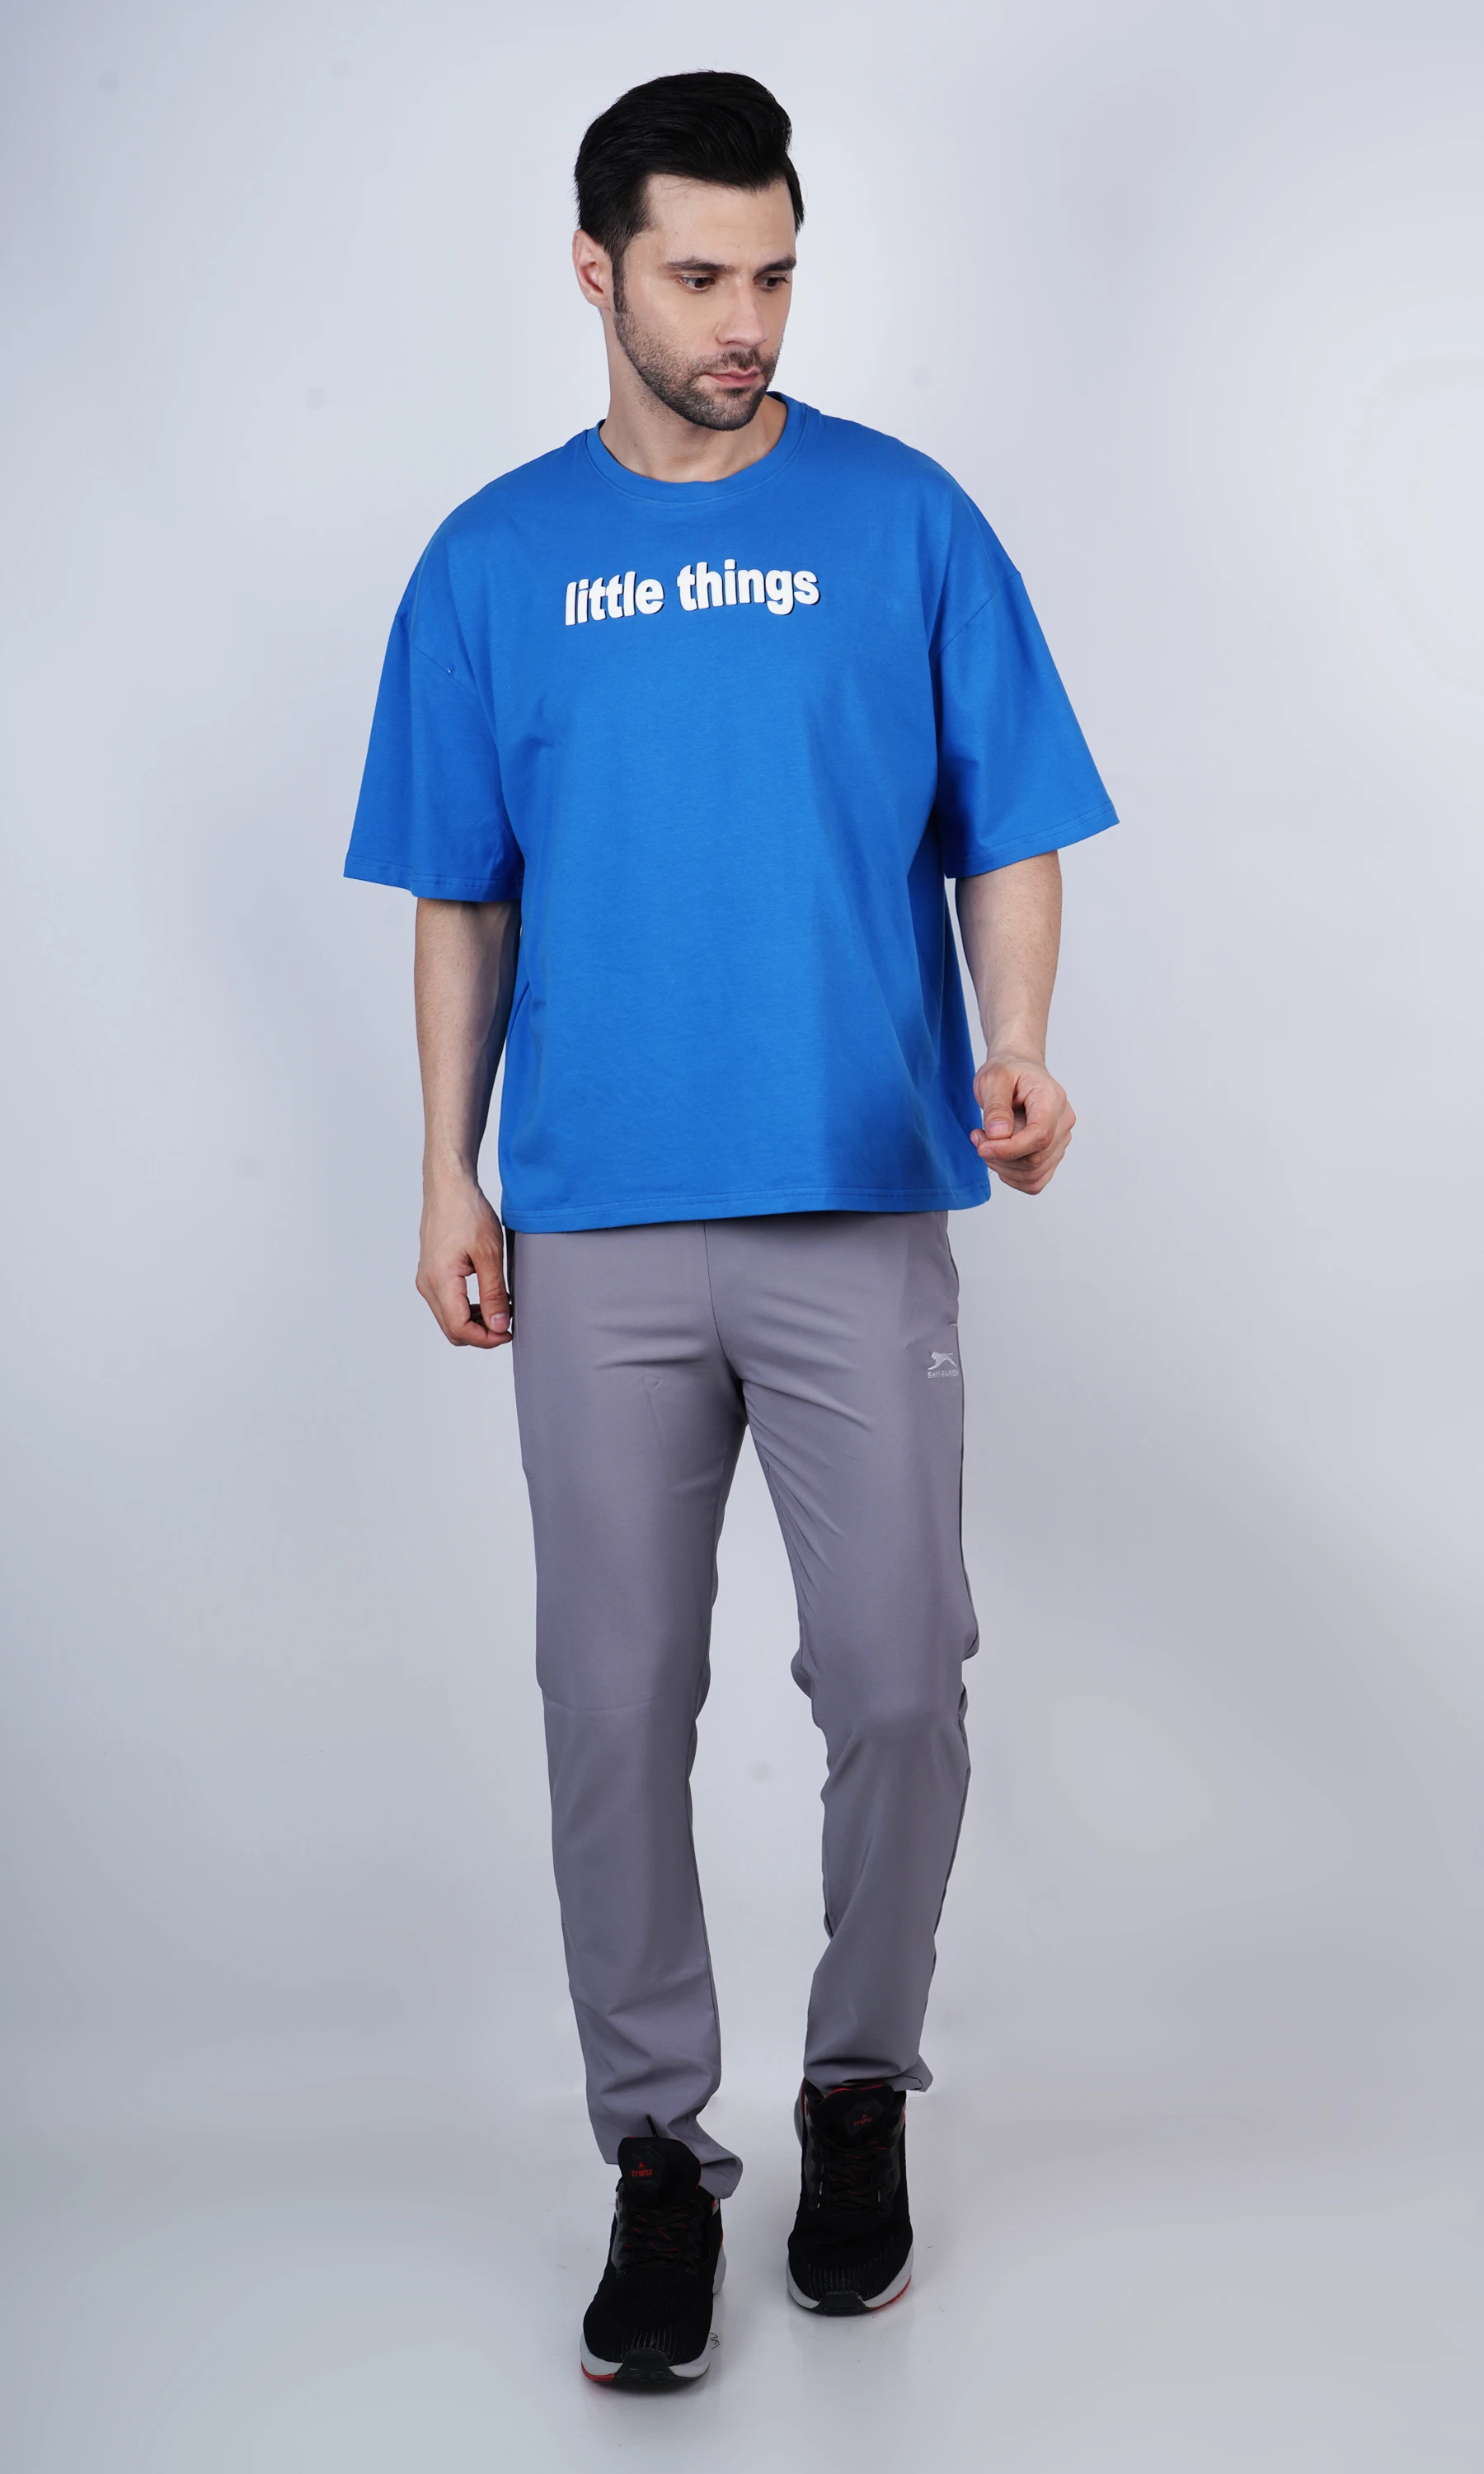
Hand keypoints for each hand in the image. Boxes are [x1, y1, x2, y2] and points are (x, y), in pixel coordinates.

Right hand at [416, 1176, 510, 1347]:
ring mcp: (426, 1280)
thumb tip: (497, 1325)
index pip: (459, 1328)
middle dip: (481, 1334)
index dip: (486, 1339)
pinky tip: (487, 1298)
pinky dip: (467, 1309)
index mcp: (440, 1280)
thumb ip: (494, 1293)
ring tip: (501, 1309)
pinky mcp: (430, 1274)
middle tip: (507, 1323)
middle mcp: (427, 1284)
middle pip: (452, 1330)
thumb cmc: (467, 1213)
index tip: (508, 1332)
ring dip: (475, 1323)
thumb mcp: (490, 1254)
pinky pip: (446, 1304)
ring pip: (449, 1319)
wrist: (449, 1188)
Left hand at [971, 1053, 1074, 1194]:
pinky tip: (999, 1156)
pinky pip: (1035, 1181)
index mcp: (1053, 1099)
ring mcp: (1061, 1141)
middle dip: (999, 1157)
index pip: (1040, 1136)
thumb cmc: (1008, 1072)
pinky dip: (1012, 1176)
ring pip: (1033, 1175)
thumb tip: (999, 1135)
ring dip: (1002, 1168)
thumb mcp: (993, 1079)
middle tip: (978, 1137)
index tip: (982, 1147)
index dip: (1009, 1149)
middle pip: (1035, 1160)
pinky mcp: (1052, 1155)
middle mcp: (1063, 1122)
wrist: (1019, 1071)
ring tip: (986, 1142)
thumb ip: (996, 1106)